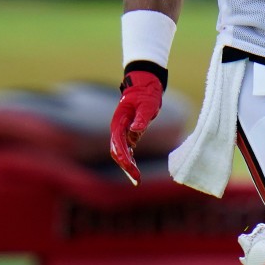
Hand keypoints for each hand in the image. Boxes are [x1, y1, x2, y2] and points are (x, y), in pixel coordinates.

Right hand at [109, 69, 164, 185]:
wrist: (145, 85)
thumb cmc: (146, 94)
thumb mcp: (147, 105)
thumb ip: (141, 119)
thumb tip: (134, 131)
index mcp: (119, 122)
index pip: (119, 145)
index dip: (125, 159)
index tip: (133, 170)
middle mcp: (117, 128)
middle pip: (117, 152)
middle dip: (126, 166)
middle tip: (137, 180)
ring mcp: (121, 131)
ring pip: (120, 152)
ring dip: (127, 165)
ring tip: (136, 178)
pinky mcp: (128, 132)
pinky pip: (126, 149)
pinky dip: (130, 158)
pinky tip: (135, 168)